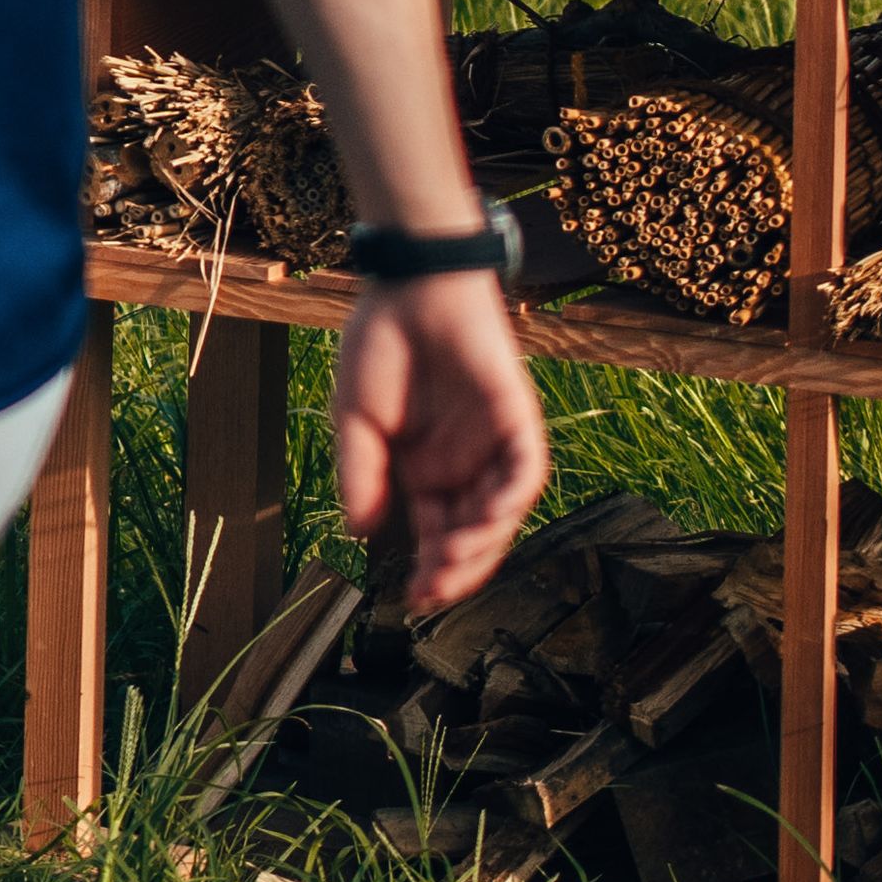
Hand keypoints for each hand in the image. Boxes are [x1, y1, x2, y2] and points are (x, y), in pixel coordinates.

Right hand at [331, 272, 552, 614]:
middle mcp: (463, 465)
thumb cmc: (379, 346)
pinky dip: (510, 499)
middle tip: (431, 590)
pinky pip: (526, 470)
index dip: (427, 567)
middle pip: (472, 532)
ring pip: (501, 510)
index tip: (409, 596)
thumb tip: (359, 532)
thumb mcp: (356, 422)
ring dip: (481, 543)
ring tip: (449, 562)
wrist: (409, 285)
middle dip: (455, 568)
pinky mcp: (518, 418)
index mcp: (424, 470)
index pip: (434, 533)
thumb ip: (362, 476)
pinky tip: (487, 520)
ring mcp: (493, 443)